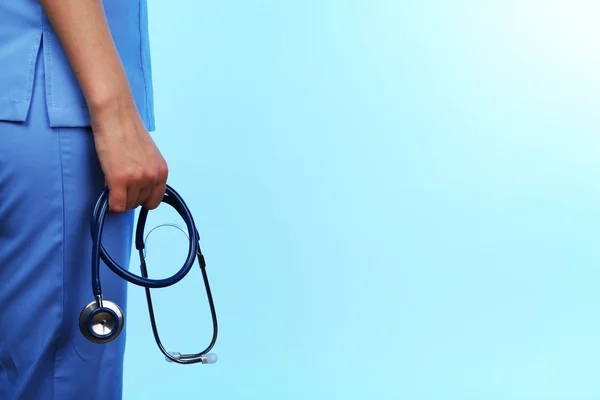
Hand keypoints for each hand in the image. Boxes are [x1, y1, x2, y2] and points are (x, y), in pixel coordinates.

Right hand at [90, 97, 167, 212]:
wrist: (115, 115)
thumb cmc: (127, 130)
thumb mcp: (147, 155)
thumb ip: (147, 172)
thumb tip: (138, 189)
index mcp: (162, 171)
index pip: (154, 200)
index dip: (140, 199)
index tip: (131, 194)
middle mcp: (153, 177)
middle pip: (139, 204)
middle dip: (128, 198)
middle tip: (117, 185)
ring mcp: (137, 179)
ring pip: (127, 206)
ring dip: (118, 199)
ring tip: (111, 183)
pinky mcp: (120, 180)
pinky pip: (116, 206)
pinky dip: (110, 206)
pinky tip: (106, 198)